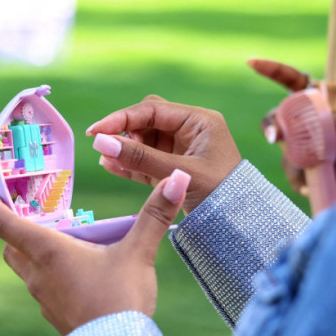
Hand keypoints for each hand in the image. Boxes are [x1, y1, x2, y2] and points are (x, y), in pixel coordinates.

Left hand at [0, 170, 190, 335]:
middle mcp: (39, 275)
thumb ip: (155, 214)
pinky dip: (51, 275)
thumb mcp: (139, 253)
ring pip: (27, 270)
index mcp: (49, 252)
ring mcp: (45, 299)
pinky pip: (44, 290)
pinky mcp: (57, 316)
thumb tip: (177, 178)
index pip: (6, 225)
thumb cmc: (121, 301)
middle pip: (12, 247)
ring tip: (61, 241)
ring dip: (35, 253)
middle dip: (15, 229)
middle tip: (32, 214)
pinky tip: (78, 274)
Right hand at [86, 95, 241, 213]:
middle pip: (148, 120)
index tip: (96, 131)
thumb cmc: (220, 195)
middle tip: (104, 146)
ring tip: (106, 160)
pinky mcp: (175, 168)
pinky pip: (147, 160)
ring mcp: (182, 149)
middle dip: (125, 132)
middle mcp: (191, 130)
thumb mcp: (179, 174)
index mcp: (200, 121)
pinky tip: (110, 166)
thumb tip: (102, 143)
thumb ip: (141, 158)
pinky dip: (130, 163)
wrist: (239, 226)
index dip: (122, 118)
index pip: (153, 110)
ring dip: (125, 149)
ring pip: (145, 140)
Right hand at [249, 58, 335, 197]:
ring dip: (317, 166)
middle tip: (277, 136)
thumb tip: (312, 120)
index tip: (252, 63)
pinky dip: (316, 183)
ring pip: (286, 152)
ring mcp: (298, 149)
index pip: (292, 82)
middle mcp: (304, 125)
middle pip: (276, 117)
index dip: (272, 70)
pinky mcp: (299, 173)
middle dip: (272, 126)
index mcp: (319, 105)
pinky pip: (295, 177)